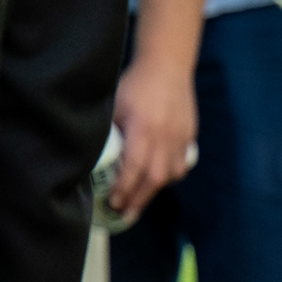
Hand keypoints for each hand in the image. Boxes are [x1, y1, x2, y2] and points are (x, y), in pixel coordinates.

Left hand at [105, 52, 197, 223]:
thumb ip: (108, 133)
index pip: (134, 169)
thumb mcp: (114, 106)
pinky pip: (181, 164)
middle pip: (154, 179)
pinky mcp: (189, 136)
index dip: (123, 189)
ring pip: (171, 175)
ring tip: (138, 202)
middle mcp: (165, 138)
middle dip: (138, 200)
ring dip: (154, 191)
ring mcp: (181, 138)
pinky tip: (157, 180)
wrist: (167, 66)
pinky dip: (169, 176)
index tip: (112, 202)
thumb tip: (92, 157)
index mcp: (144, 130)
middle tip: (123, 214)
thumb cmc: (135, 85)